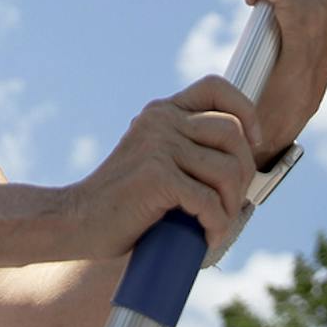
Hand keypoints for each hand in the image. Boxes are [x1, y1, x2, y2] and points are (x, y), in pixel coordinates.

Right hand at [67, 76, 258, 258]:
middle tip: (229, 205)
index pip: (217, 88)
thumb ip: (184, 149)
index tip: (252, 143)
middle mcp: (161, 120)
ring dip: (231, 205)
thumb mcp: (154, 160)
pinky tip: (206, 238)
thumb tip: (241, 164)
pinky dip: (216, 225)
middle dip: (243, 174)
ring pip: (227, 170)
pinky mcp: (157, 176)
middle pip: (232, 134)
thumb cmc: (121, 201)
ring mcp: (158, 145)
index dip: (245, 111)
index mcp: (162, 111)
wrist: (74, 221)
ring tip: (215, 225)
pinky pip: (208, 201)